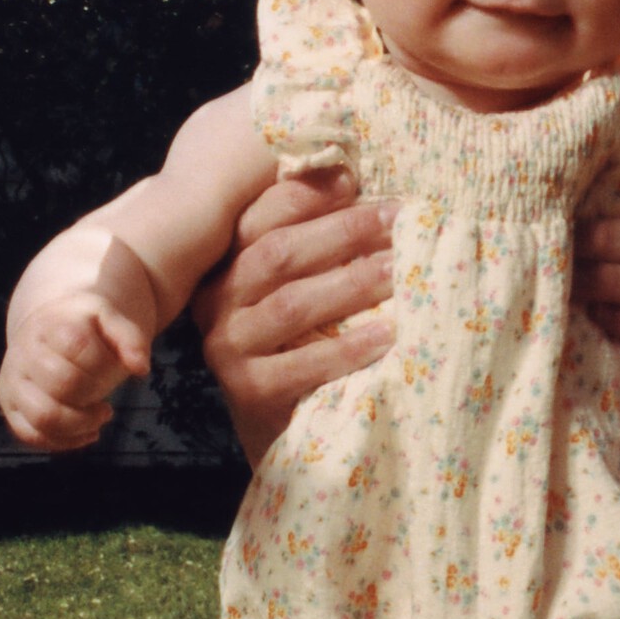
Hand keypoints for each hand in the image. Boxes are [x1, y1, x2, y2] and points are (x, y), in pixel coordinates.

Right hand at [0, 294, 149, 451]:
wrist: (48, 329)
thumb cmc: (85, 329)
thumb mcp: (110, 319)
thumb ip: (130, 338)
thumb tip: (141, 369)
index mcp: (49, 326)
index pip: (77, 347)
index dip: (104, 364)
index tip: (113, 366)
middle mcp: (24, 353)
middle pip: (63, 384)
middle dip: (95, 393)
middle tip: (107, 394)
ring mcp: (13, 382)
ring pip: (44, 416)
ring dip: (82, 424)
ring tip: (100, 415)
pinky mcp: (11, 406)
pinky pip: (31, 435)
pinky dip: (65, 441)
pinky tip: (87, 431)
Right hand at [194, 169, 394, 466]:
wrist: (287, 440)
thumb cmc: (304, 349)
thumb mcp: (303, 292)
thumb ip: (318, 246)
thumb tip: (360, 179)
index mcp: (227, 266)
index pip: (261, 218)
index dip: (308, 196)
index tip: (357, 179)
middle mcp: (218, 302)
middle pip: (278, 254)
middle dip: (342, 232)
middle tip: (398, 219)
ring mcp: (229, 348)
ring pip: (292, 305)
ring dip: (352, 283)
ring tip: (401, 269)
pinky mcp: (249, 392)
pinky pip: (301, 365)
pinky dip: (347, 349)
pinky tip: (387, 334)